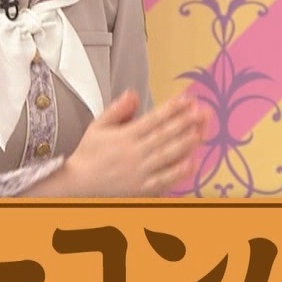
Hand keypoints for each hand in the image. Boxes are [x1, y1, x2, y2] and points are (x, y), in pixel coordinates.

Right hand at [51, 90, 207, 197]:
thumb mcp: (98, 126)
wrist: (77, 185)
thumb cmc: (88, 154)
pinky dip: (179, 171)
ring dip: (186, 142)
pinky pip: (164, 179)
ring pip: (168, 154)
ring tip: (202, 131)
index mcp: (125, 135)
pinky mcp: (142, 189)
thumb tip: (133, 93)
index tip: (188, 99)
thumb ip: (117, 109)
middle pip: (165, 134)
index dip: (172, 108)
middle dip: (186, 121)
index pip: (154, 118)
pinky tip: (193, 162)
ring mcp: (140, 171)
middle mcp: (134, 152)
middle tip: (204, 111)